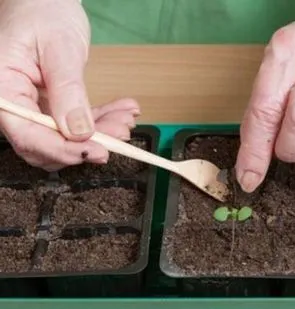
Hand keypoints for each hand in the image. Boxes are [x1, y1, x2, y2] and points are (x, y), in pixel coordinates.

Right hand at [0, 0, 133, 170]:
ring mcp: (34, 106)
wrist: (45, 0)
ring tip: (125, 119)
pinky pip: (76, 123)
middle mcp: (15, 104)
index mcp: (4, 90)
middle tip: (119, 133)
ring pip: (67, 137)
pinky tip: (121, 111)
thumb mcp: (59, 49)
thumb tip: (78, 132)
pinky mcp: (52, 105)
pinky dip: (101, 120)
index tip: (99, 151)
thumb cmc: (43, 11)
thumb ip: (67, 92)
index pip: (29, 135)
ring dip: (100, 133)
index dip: (64, 150)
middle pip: (48, 144)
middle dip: (87, 144)